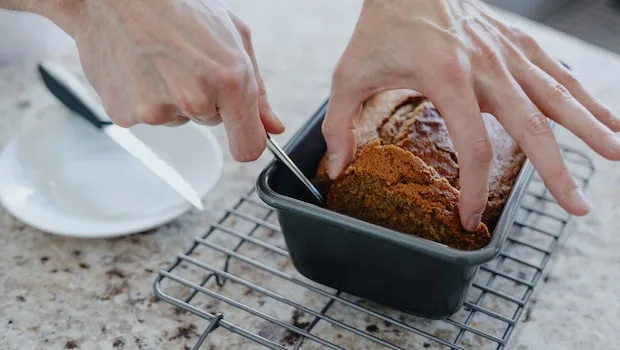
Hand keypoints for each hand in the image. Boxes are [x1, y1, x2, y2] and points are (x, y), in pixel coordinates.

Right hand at [48, 0, 283, 161]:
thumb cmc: (177, 6)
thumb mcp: (234, 37)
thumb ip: (257, 89)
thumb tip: (272, 126)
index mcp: (229, 80)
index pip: (248, 147)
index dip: (248, 140)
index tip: (245, 134)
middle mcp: (194, 100)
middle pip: (212, 124)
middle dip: (208, 99)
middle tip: (188, 62)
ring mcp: (157, 110)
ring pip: (179, 118)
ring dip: (175, 97)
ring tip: (161, 59)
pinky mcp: (126, 114)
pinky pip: (148, 116)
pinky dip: (146, 97)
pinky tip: (141, 67)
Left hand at [322, 0, 619, 229]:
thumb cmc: (380, 25)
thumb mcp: (349, 75)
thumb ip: (341, 124)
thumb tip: (338, 168)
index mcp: (446, 78)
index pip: (474, 147)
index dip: (476, 188)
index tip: (470, 216)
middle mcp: (486, 67)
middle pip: (532, 128)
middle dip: (558, 171)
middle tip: (579, 206)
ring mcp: (506, 52)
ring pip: (556, 96)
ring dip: (589, 127)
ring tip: (616, 155)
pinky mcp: (514, 41)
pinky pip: (555, 71)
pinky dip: (581, 93)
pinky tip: (604, 113)